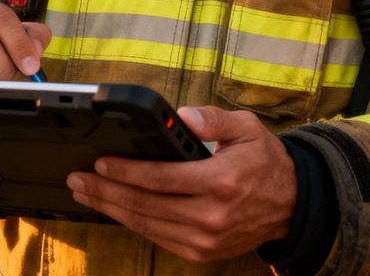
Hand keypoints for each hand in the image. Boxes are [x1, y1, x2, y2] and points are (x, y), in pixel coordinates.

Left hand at [66, 106, 297, 263]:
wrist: (291, 204)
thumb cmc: (265, 162)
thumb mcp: (247, 128)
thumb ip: (212, 119)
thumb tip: (181, 117)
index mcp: (220, 182)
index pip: (160, 179)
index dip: (125, 172)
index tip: (100, 163)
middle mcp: (211, 215)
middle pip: (145, 205)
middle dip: (106, 191)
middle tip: (78, 179)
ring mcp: (205, 238)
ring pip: (146, 225)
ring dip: (111, 209)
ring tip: (87, 194)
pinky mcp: (202, 252)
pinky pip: (158, 237)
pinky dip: (133, 223)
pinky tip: (115, 208)